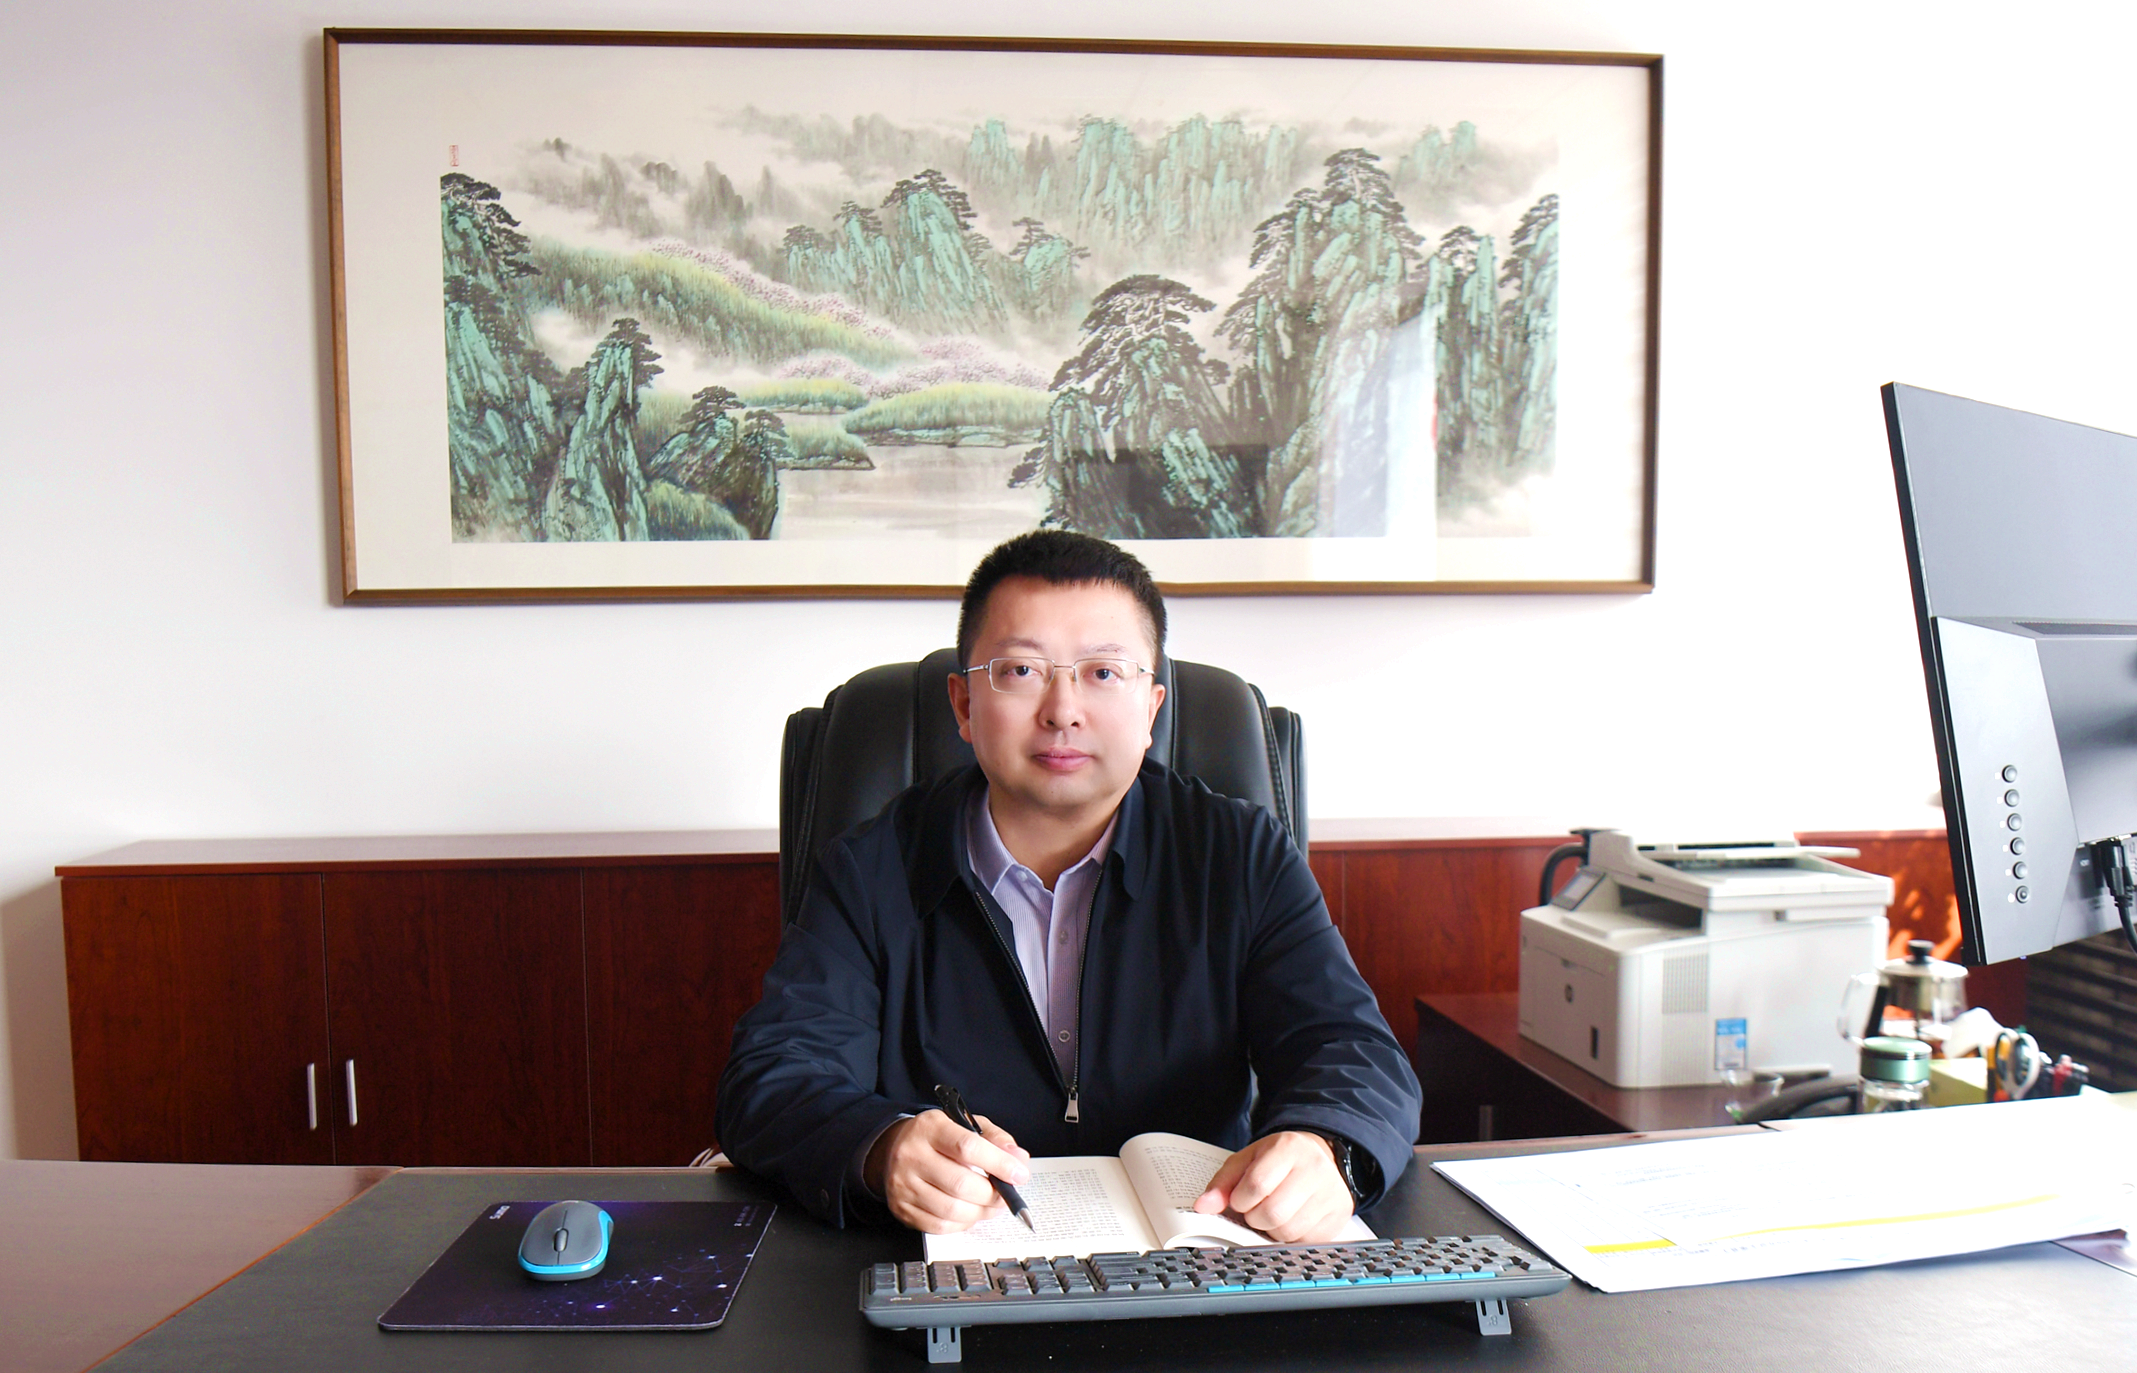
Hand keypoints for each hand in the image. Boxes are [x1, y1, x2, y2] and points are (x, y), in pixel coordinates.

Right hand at [864, 1109, 1031, 1233]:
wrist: (896, 1147)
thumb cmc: (938, 1137)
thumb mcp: (966, 1124)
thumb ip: (996, 1139)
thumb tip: (1019, 1159)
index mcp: (930, 1128)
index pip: (968, 1148)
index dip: (999, 1164)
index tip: (1019, 1174)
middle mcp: (911, 1155)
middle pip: (961, 1184)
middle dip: (993, 1195)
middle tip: (1006, 1194)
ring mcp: (903, 1184)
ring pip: (952, 1210)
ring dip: (981, 1212)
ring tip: (990, 1204)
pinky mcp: (901, 1208)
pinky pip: (940, 1226)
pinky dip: (963, 1224)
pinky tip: (969, 1212)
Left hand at [1192, 1131, 1353, 1242]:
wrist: (1322, 1157)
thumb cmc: (1280, 1160)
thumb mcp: (1249, 1159)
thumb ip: (1224, 1182)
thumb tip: (1203, 1207)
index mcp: (1288, 1149)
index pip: (1256, 1184)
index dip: (1240, 1199)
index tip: (1239, 1199)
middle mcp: (1314, 1169)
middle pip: (1272, 1212)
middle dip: (1254, 1218)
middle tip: (1255, 1209)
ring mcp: (1329, 1194)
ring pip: (1288, 1231)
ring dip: (1271, 1230)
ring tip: (1272, 1213)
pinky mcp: (1337, 1217)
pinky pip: (1304, 1241)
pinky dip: (1290, 1237)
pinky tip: (1290, 1219)